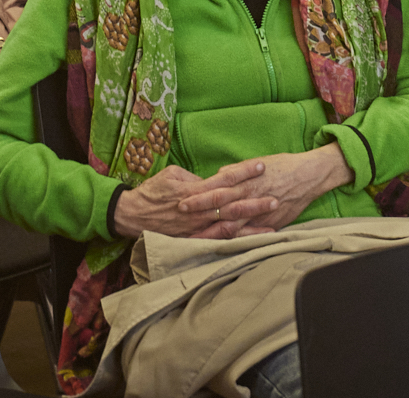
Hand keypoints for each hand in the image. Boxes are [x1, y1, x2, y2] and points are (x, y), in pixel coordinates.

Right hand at [111, 163, 266, 239]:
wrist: (132, 215)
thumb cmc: (151, 191)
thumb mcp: (171, 174)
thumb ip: (194, 177)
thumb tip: (211, 179)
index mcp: (194, 190)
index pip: (225, 179)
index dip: (244, 172)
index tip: (262, 166)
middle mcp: (199, 210)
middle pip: (232, 204)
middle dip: (255, 201)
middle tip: (276, 197)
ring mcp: (198, 228)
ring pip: (229, 226)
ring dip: (251, 224)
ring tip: (272, 223)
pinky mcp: (194, 240)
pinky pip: (219, 242)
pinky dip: (236, 241)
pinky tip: (250, 241)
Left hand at [174, 146, 354, 235]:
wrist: (309, 175)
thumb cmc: (283, 165)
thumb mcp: (257, 162)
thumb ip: (236, 171)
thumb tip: (218, 175)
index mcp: (246, 180)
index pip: (216, 189)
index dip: (199, 196)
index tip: (181, 201)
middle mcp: (251, 196)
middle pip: (220, 208)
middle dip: (200, 215)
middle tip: (181, 221)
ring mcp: (260, 212)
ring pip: (233, 225)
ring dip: (214, 232)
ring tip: (196, 240)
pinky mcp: (270, 223)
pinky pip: (251, 234)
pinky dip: (237, 241)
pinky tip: (224, 248)